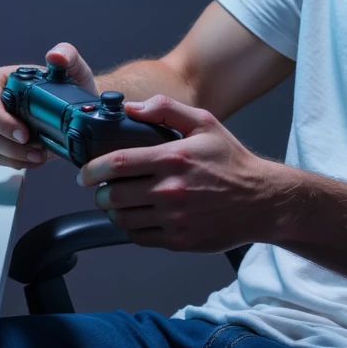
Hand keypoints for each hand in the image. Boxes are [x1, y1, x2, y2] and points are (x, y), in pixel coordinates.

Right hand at [0, 41, 95, 168]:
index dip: (2, 120)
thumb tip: (55, 55)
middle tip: (37, 149)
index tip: (23, 133)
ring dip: (15, 157)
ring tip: (39, 156)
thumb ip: (68, 55)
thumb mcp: (72, 68)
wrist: (70, 106)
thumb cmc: (65, 86)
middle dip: (10, 145)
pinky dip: (16, 162)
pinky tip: (33, 159)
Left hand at [77, 95, 277, 251]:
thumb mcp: (204, 123)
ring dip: (112, 212)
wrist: (262, 201)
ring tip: (117, 204)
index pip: (117, 164)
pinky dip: (131, 228)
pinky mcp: (179, 239)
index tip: (85, 173)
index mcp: (174, 157)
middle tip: (101, 189)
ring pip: (122, 219)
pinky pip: (139, 237)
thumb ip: (166, 109)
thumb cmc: (233, 162)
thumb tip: (131, 108)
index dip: (92, 170)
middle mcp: (171, 190)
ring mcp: (175, 218)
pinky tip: (137, 217)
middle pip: (113, 195)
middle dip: (99, 193)